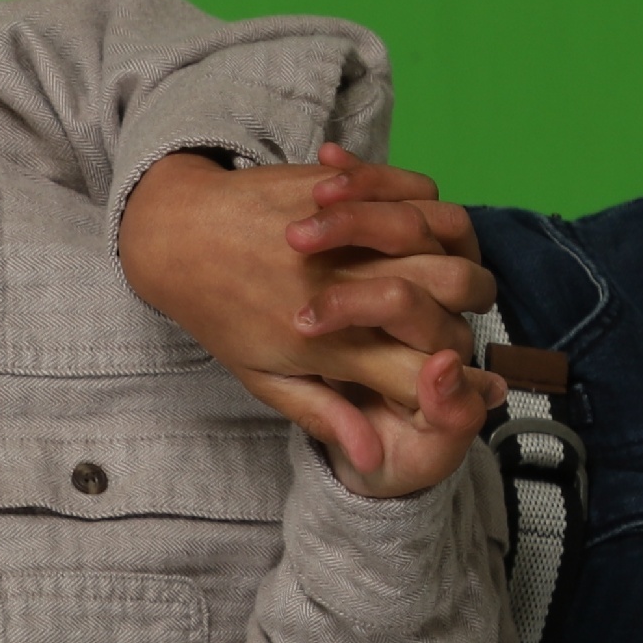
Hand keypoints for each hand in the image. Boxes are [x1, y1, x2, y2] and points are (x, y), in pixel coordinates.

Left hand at [118, 144, 502, 487]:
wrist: (174, 238)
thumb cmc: (219, 315)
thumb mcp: (263, 378)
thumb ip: (323, 415)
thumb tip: (370, 459)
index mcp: (333, 346)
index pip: (428, 367)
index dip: (455, 373)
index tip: (449, 370)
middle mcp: (346, 284)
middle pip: (453, 287)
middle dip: (469, 300)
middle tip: (456, 304)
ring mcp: (342, 231)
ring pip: (437, 229)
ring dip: (449, 245)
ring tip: (428, 258)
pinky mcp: (335, 188)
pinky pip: (406, 183)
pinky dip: (419, 197)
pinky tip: (405, 210)